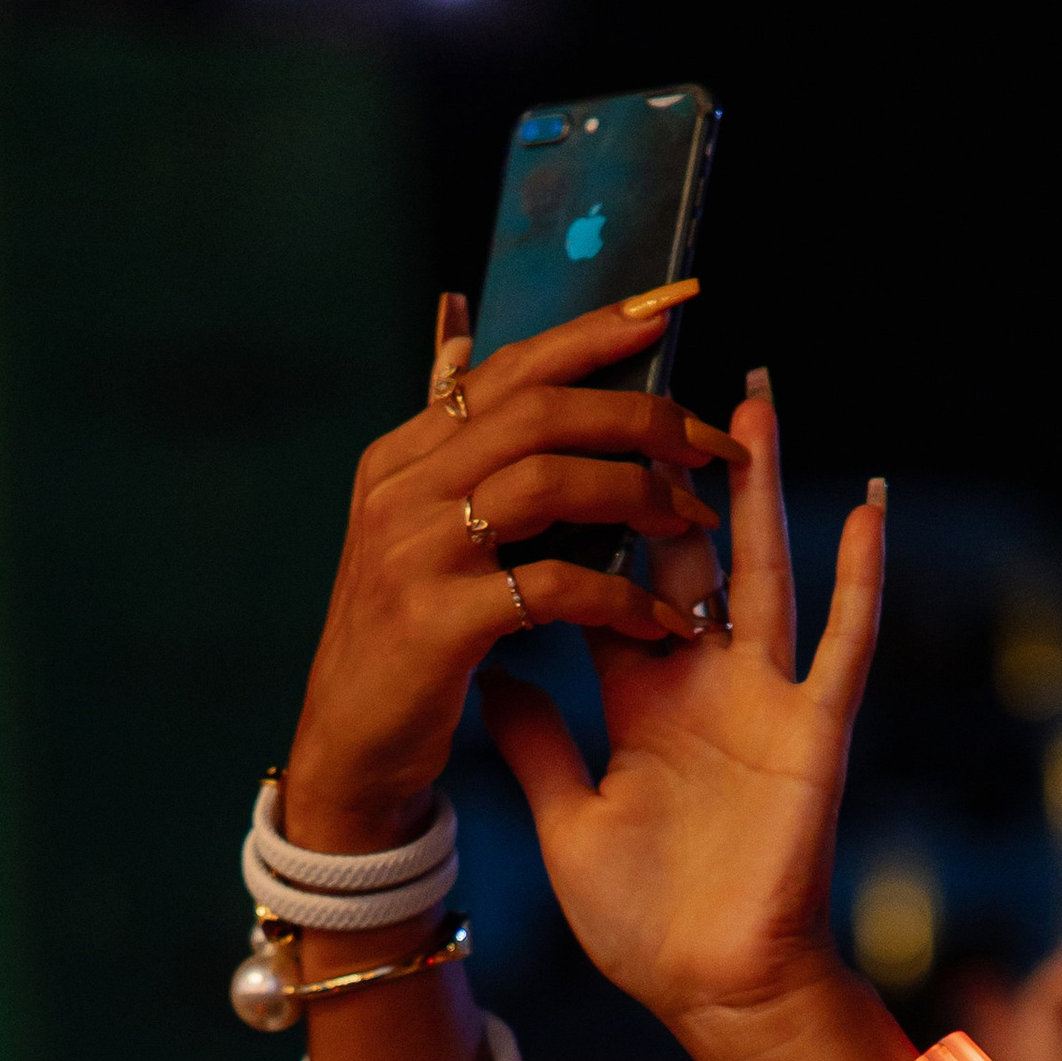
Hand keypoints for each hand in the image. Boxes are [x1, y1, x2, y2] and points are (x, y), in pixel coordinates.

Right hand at [281, 286, 740, 851]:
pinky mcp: (438, 621)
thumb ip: (455, 452)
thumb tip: (470, 347)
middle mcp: (402, 489)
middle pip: (541, 411)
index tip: (671, 310)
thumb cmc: (404, 644)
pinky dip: (620, 599)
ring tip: (692, 523)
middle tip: (711, 445)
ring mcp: (415, 552)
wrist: (350, 750)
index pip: (510, 369)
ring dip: (639, 494)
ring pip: (550, 480)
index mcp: (404, 458)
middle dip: (642, 417)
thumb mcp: (415, 534)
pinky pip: (553, 586)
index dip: (595, 335)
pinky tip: (659, 620)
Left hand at [475, 379, 882, 1060]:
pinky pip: (842, 644)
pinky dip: (857, 577)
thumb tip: (492, 670)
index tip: (564, 441)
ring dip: (759, 487)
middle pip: (685, 550)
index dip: (588, 516)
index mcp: (643, 698)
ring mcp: (765, 700)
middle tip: (658, 373)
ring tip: (754, 398)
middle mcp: (706, 682)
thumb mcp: (568, 821)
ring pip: (763, 569)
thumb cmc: (649, 922)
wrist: (712, 992)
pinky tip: (864, 506)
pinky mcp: (814, 733)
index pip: (610, 580)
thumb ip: (538, 742)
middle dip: (671, 467)